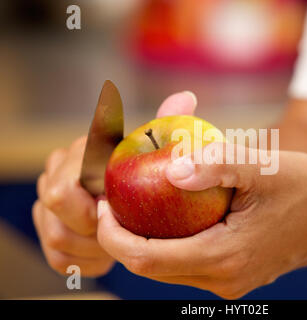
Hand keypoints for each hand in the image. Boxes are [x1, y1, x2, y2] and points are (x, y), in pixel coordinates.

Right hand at [33, 91, 196, 276]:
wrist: (135, 206)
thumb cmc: (149, 174)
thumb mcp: (160, 149)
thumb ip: (168, 123)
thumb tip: (186, 97)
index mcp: (80, 153)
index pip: (67, 182)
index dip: (89, 204)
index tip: (116, 211)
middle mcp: (57, 174)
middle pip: (54, 207)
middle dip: (90, 225)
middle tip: (122, 227)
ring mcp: (49, 206)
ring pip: (55, 234)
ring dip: (92, 245)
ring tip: (121, 239)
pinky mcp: (53, 232)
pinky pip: (58, 257)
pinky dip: (87, 260)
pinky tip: (109, 255)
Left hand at [96, 99, 306, 298]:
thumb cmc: (304, 185)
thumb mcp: (261, 165)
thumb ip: (214, 163)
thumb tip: (170, 168)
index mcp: (225, 257)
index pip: (146, 258)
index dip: (113, 236)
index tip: (102, 206)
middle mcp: (224, 280)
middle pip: (151, 270)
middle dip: (121, 240)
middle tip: (112, 203)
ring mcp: (230, 282)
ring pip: (168, 270)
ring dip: (143, 242)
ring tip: (135, 206)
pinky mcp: (236, 275)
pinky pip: (188, 265)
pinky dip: (168, 244)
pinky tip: (169, 216)